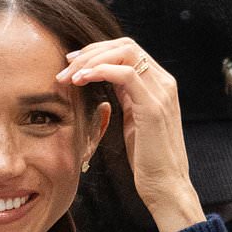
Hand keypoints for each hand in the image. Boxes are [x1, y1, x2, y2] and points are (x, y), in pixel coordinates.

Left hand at [57, 38, 205, 231]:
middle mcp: (165, 83)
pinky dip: (99, 71)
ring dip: (91, 60)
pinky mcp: (154, 106)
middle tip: (66, 68)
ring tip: (69, 76)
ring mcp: (161, 92)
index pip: (128, 50)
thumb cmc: (148, 160)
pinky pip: (125, 74)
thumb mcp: (134, 119)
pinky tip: (81, 81)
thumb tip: (105, 79)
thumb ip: (126, 96)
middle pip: (125, 45)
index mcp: (160, 84)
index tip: (73, 64)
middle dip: (91, 52)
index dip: (98, 51)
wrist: (166, 186)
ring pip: (125, 53)